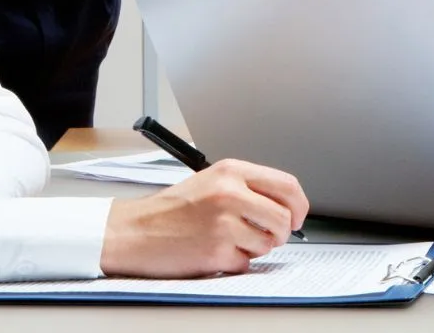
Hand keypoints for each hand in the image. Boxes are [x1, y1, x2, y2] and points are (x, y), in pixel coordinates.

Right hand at [100, 159, 308, 277]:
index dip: (299, 204)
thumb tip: (287, 204)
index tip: (298, 216)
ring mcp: (223, 223)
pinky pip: (246, 262)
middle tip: (270, 235)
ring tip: (232, 240)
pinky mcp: (215, 251)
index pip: (287, 184)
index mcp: (231, 171)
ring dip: (256, 248)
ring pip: (268, 242)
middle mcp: (230, 193)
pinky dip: (236, 262)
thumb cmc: (172, 209)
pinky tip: (216, 251)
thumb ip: (248, 187)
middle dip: (282, 232)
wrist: (134, 230)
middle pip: (283, 217)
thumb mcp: (212, 180)